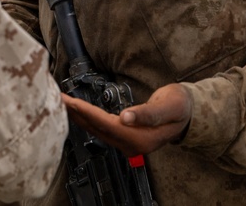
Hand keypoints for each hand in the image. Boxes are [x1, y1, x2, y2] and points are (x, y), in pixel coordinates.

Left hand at [61, 83, 191, 156]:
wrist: (188, 113)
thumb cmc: (180, 106)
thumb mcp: (169, 106)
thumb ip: (148, 113)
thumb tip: (126, 118)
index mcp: (141, 138)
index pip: (106, 124)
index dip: (86, 112)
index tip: (69, 102)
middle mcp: (132, 144)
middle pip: (97, 128)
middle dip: (76, 114)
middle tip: (57, 100)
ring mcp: (129, 143)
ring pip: (97, 130)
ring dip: (79, 117)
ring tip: (63, 104)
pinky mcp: (127, 137)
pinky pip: (102, 129)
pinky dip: (88, 119)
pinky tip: (79, 113)